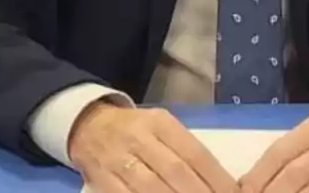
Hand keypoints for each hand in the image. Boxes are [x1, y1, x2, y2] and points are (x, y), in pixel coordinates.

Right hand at [68, 101, 239, 192]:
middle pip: (176, 171)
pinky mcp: (102, 179)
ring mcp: (118, 159)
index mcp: (158, 122)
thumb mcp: (160, 127)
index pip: (194, 152)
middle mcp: (138, 138)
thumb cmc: (135, 130)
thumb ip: (186, 150)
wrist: (88, 126)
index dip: (216, 178)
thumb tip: (221, 184)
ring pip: (151, 188)